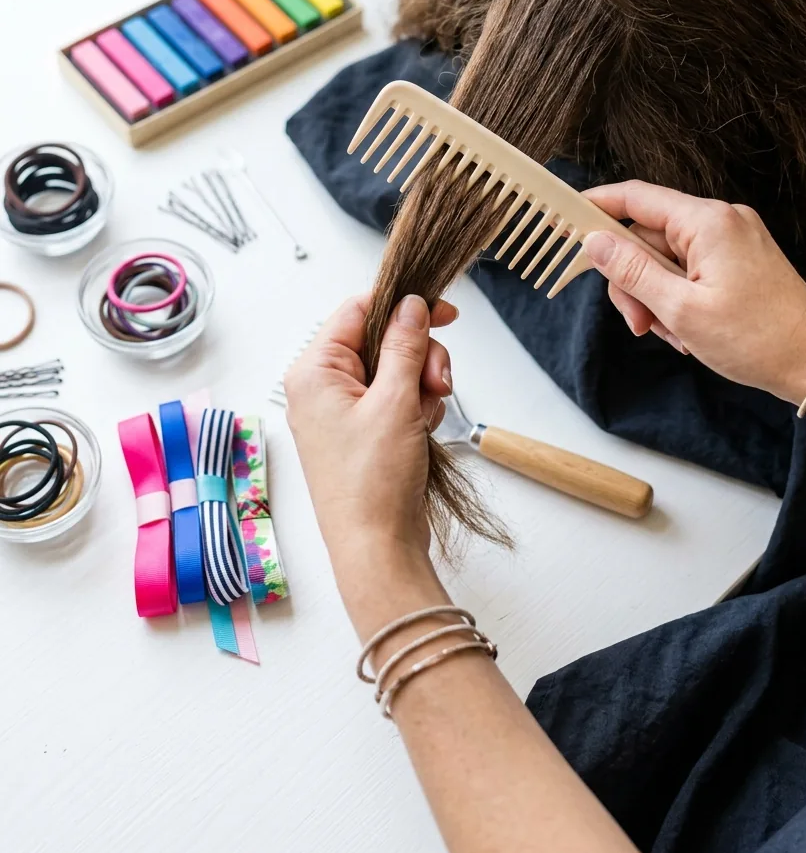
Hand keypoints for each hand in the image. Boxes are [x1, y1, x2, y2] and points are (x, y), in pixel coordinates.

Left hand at [284, 292, 455, 568]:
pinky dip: (416, 408)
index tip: (444, 312)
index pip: (357, 311)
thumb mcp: (395, 401)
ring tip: (429, 415)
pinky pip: (395, 399)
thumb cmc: (373, 482)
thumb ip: (404, 345)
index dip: (402, 306)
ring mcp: (341, 412)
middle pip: (380, 340)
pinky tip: (424, 431)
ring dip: (421, 384)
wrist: (376, 549)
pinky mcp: (362, 433)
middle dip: (418, 356)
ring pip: (394, 369)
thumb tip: (410, 304)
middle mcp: (321, 388)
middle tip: (438, 382)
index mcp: (314, 372)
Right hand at [582, 180, 805, 404]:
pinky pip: (689, 269)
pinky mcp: (739, 260)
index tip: (563, 219)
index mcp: (707, 222)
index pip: (636, 197)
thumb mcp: (680, 309)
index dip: (595, 206)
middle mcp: (721, 221)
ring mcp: (732, 240)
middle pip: (647, 237)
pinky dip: (678, 298)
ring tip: (672, 335)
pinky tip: (687, 331)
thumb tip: (595, 242)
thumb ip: (632, 271)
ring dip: (655, 298)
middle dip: (633, 281)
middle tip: (636, 324)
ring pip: (666, 259)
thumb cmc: (757, 340)